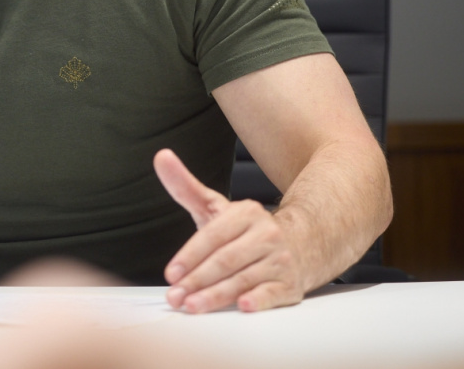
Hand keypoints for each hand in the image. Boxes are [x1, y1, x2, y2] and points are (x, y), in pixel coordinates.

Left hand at [154, 148, 302, 313]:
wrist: (302, 243)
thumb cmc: (247, 231)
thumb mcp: (216, 207)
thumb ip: (185, 187)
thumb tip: (161, 156)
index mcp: (246, 213)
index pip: (213, 236)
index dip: (190, 256)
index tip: (171, 273)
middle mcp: (266, 234)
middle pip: (226, 260)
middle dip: (197, 280)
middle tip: (176, 297)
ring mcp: (280, 260)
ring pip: (244, 279)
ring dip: (216, 296)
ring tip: (193, 306)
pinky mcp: (290, 284)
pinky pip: (273, 293)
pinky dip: (258, 300)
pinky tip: (243, 306)